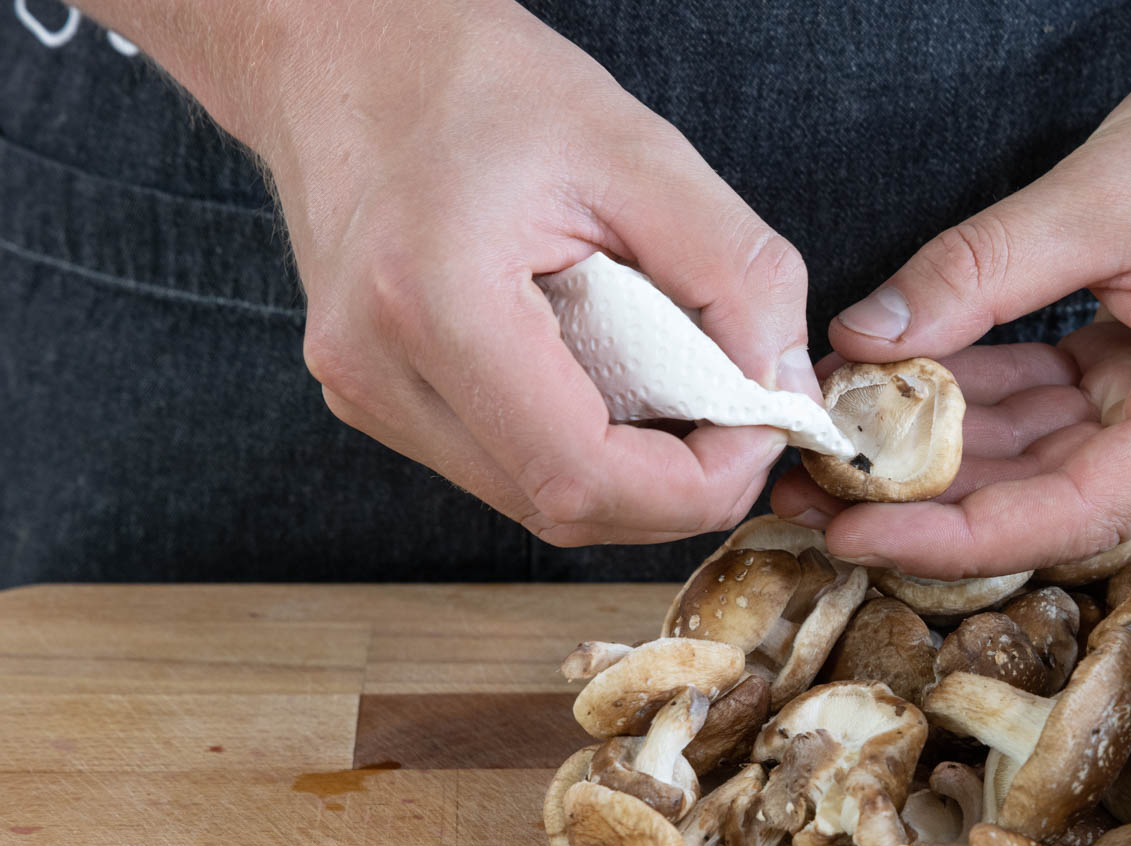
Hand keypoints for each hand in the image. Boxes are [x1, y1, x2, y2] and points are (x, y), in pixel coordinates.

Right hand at [114, 0, 814, 544]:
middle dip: (677, 489)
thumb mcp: (637, 149)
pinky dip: (583, 451)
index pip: (582, 476)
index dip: (696, 485)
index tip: (761, 427)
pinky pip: (504, 468)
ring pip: (534, 503)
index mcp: (433, 303)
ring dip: (633, 477)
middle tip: (742, 419)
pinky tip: (618, 387)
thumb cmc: (480, 83)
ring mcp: (365, 396)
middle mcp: (378, 372)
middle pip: (563, 508)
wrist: (345, 51)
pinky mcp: (375, 400)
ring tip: (685, 395)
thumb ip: (733, 269)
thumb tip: (785, 383)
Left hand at [773, 0, 1130, 576]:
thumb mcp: (1103, 199)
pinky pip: (1065, 409)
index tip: (853, 531)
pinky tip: (906, 387)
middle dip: (930, 492)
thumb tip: (862, 340)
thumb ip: (976, 273)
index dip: (949, 534)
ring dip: (949, 445)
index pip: (1066, 511)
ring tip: (841, 442)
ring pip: (1049, 455)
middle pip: (1050, 495)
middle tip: (815, 490)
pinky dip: (990, 398)